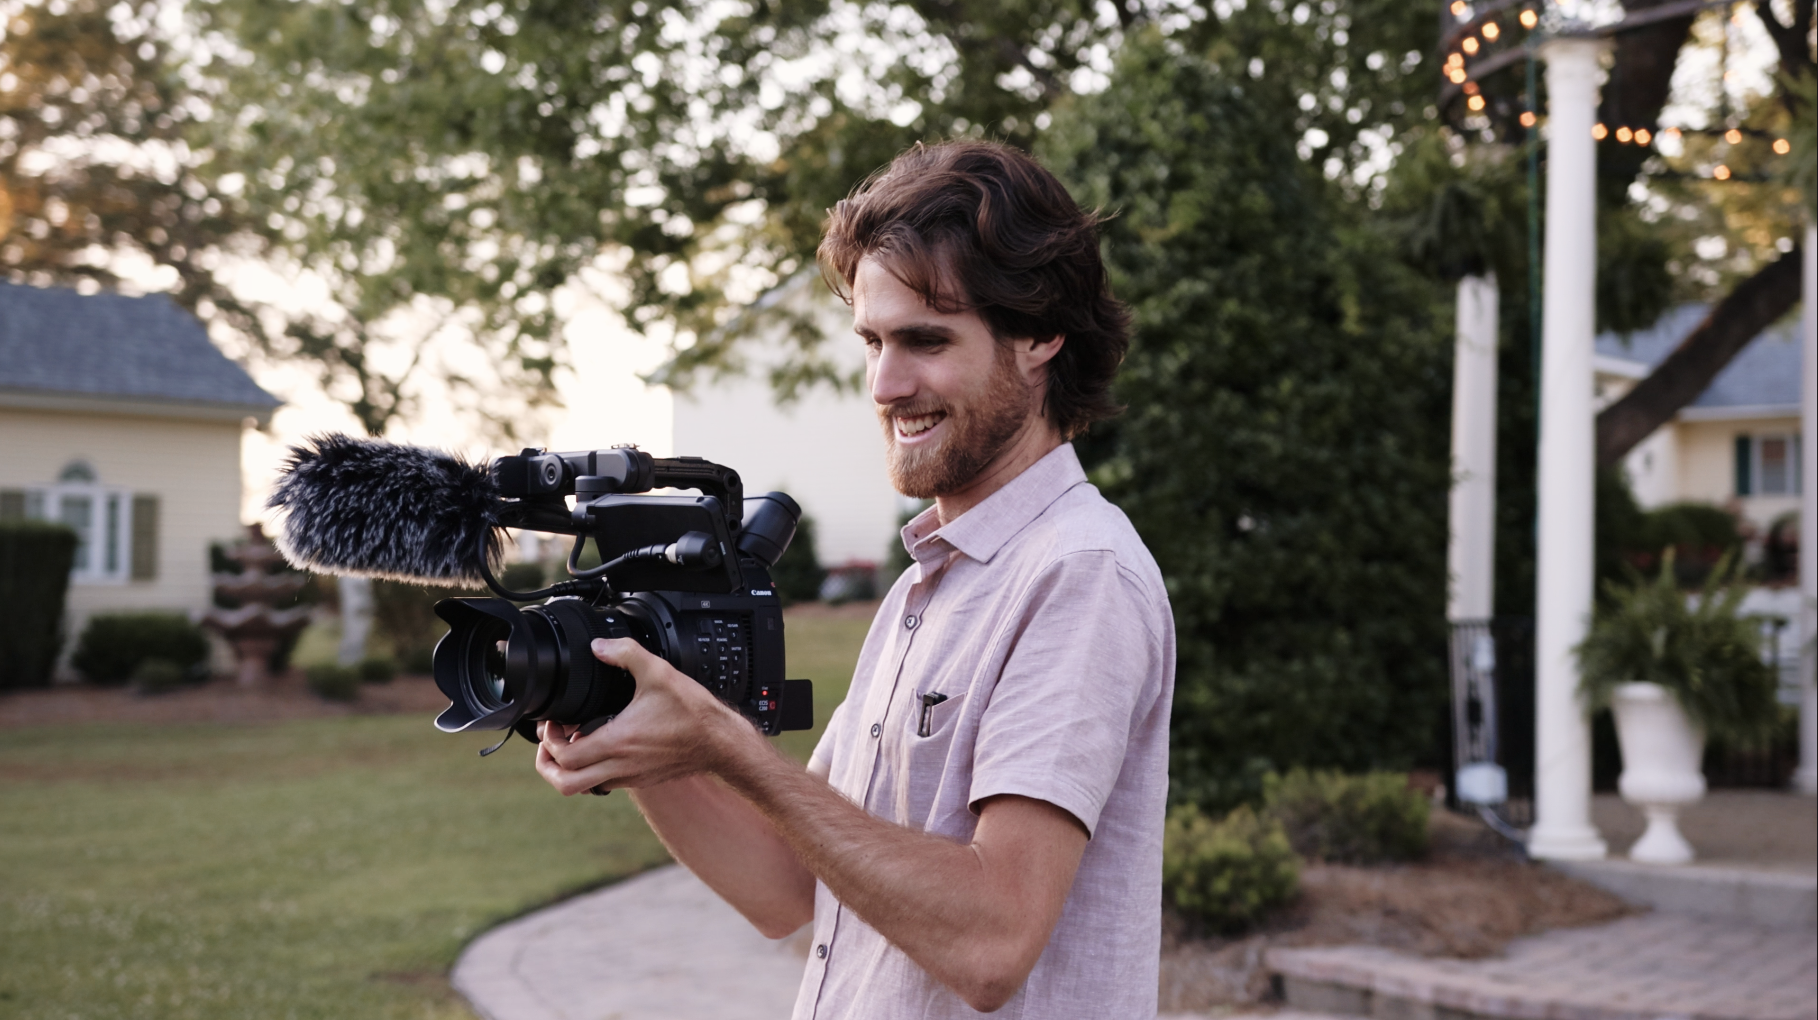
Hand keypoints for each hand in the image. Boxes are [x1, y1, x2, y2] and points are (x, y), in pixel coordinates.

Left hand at [533, 637, 752, 795]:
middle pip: (565, 784)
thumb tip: (599, 646)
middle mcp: (620, 766)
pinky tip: (600, 747)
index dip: (549, 742)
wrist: (720, 743)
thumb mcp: (658, 672)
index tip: (553, 723)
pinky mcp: (640, 779)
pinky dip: (592, 770)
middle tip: (550, 743)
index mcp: (618, 742)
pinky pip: (603, 784)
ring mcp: (629, 776)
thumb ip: (626, 653)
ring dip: (568, 770)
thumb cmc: (692, 712)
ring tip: (571, 745)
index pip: (565, 758)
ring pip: (583, 788)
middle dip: (547, 765)